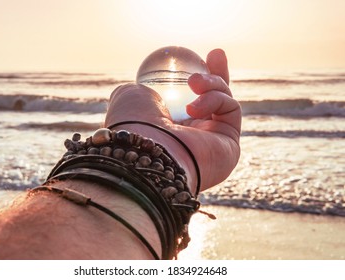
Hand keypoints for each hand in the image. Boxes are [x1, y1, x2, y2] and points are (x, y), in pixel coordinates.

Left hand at [105, 49, 240, 192]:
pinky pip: (231, 110)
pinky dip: (216, 99)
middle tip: (215, 54)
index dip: (200, 80)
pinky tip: (195, 106)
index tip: (202, 57)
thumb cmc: (134, 123)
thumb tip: (145, 90)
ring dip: (212, 85)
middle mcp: (194, 139)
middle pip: (214, 102)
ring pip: (225, 102)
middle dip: (217, 76)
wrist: (147, 152)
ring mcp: (213, 144)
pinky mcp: (230, 147)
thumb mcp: (130, 97)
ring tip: (194, 83)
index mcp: (172, 129)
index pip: (191, 101)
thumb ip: (141, 91)